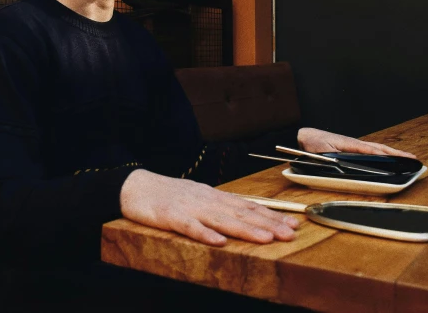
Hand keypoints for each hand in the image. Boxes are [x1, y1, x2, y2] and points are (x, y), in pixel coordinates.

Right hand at [120, 169, 299, 245]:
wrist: (134, 186)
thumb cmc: (167, 194)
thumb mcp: (198, 197)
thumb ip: (220, 207)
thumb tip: (246, 215)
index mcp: (213, 196)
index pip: (248, 206)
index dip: (271, 215)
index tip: (293, 223)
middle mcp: (206, 199)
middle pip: (240, 213)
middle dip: (267, 224)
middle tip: (290, 233)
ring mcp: (188, 207)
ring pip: (221, 219)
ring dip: (245, 229)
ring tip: (266, 239)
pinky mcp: (170, 216)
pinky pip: (189, 227)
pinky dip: (204, 234)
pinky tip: (219, 242)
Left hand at [297, 128, 415, 157]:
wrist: (307, 136)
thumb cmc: (313, 144)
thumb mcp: (322, 153)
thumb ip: (333, 159)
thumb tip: (345, 164)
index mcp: (350, 144)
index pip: (371, 150)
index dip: (386, 154)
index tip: (400, 158)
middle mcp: (355, 143)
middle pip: (379, 148)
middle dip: (396, 153)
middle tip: (412, 158)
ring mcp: (355, 145)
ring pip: (377, 148)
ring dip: (392, 153)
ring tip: (407, 157)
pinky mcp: (353, 147)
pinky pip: (371, 150)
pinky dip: (383, 152)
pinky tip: (389, 156)